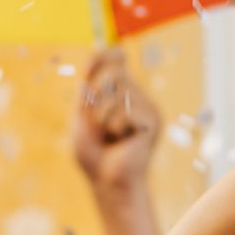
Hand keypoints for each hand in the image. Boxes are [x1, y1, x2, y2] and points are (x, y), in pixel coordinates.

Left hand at [72, 47, 159, 193]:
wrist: (107, 181)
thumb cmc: (93, 153)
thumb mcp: (81, 116)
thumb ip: (87, 88)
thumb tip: (96, 53)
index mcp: (120, 93)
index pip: (115, 59)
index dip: (102, 58)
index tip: (87, 72)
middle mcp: (136, 96)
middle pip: (113, 72)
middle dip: (96, 98)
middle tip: (98, 124)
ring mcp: (147, 107)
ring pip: (117, 91)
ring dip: (102, 116)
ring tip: (109, 135)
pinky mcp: (153, 120)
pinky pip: (125, 110)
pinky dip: (114, 126)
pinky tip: (121, 140)